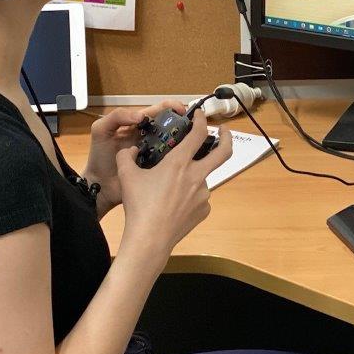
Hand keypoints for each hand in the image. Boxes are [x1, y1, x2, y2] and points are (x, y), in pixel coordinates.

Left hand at [84, 102, 188, 214]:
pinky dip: (182, 159)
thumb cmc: (99, 157)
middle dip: (185, 123)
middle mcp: (150, 137)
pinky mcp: (159, 169)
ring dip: (186, 141)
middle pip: (172, 125)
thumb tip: (142, 115)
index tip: (183, 110)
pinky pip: (173, 162)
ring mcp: (156, 153)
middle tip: (198, 127)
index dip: (172, 107)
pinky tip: (191, 159)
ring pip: (175, 143)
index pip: (158, 111)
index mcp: (138, 125)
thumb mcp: (101, 131)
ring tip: (199, 142)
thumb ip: (117, 117)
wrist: (99, 186)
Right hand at [116, 110, 232, 254]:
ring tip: (171, 188)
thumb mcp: (127, 176)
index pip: (198, 134)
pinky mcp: (204, 209)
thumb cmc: (138, 205)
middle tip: (225, 131)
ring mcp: (203, 194)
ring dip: (193, 176)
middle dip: (227, 137)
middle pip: (224, 152)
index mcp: (179, 163)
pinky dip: (190, 196)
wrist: (150, 238)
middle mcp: (196, 176)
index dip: (201, 120)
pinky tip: (174, 204)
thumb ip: (126, 157)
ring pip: (203, 178)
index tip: (200, 114)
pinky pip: (199, 197)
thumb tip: (129, 149)